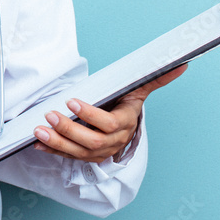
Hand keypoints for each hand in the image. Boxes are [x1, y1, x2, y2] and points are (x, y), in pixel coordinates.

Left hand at [32, 64, 186, 162]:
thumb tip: (181, 63)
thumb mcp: (138, 90)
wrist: (123, 126)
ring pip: (78, 152)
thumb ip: (156, 77)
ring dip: (57, 143)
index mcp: (125, 123)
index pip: (108, 124)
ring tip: (39, 130)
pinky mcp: (86, 157)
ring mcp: (99, 152)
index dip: (90, 115)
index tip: (72, 100)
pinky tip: (37, 144)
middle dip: (69, 129)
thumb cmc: (126, 104)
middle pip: (91, 141)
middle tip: (50, 115)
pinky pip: (68, 156)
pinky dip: (52, 151)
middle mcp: (113, 141)